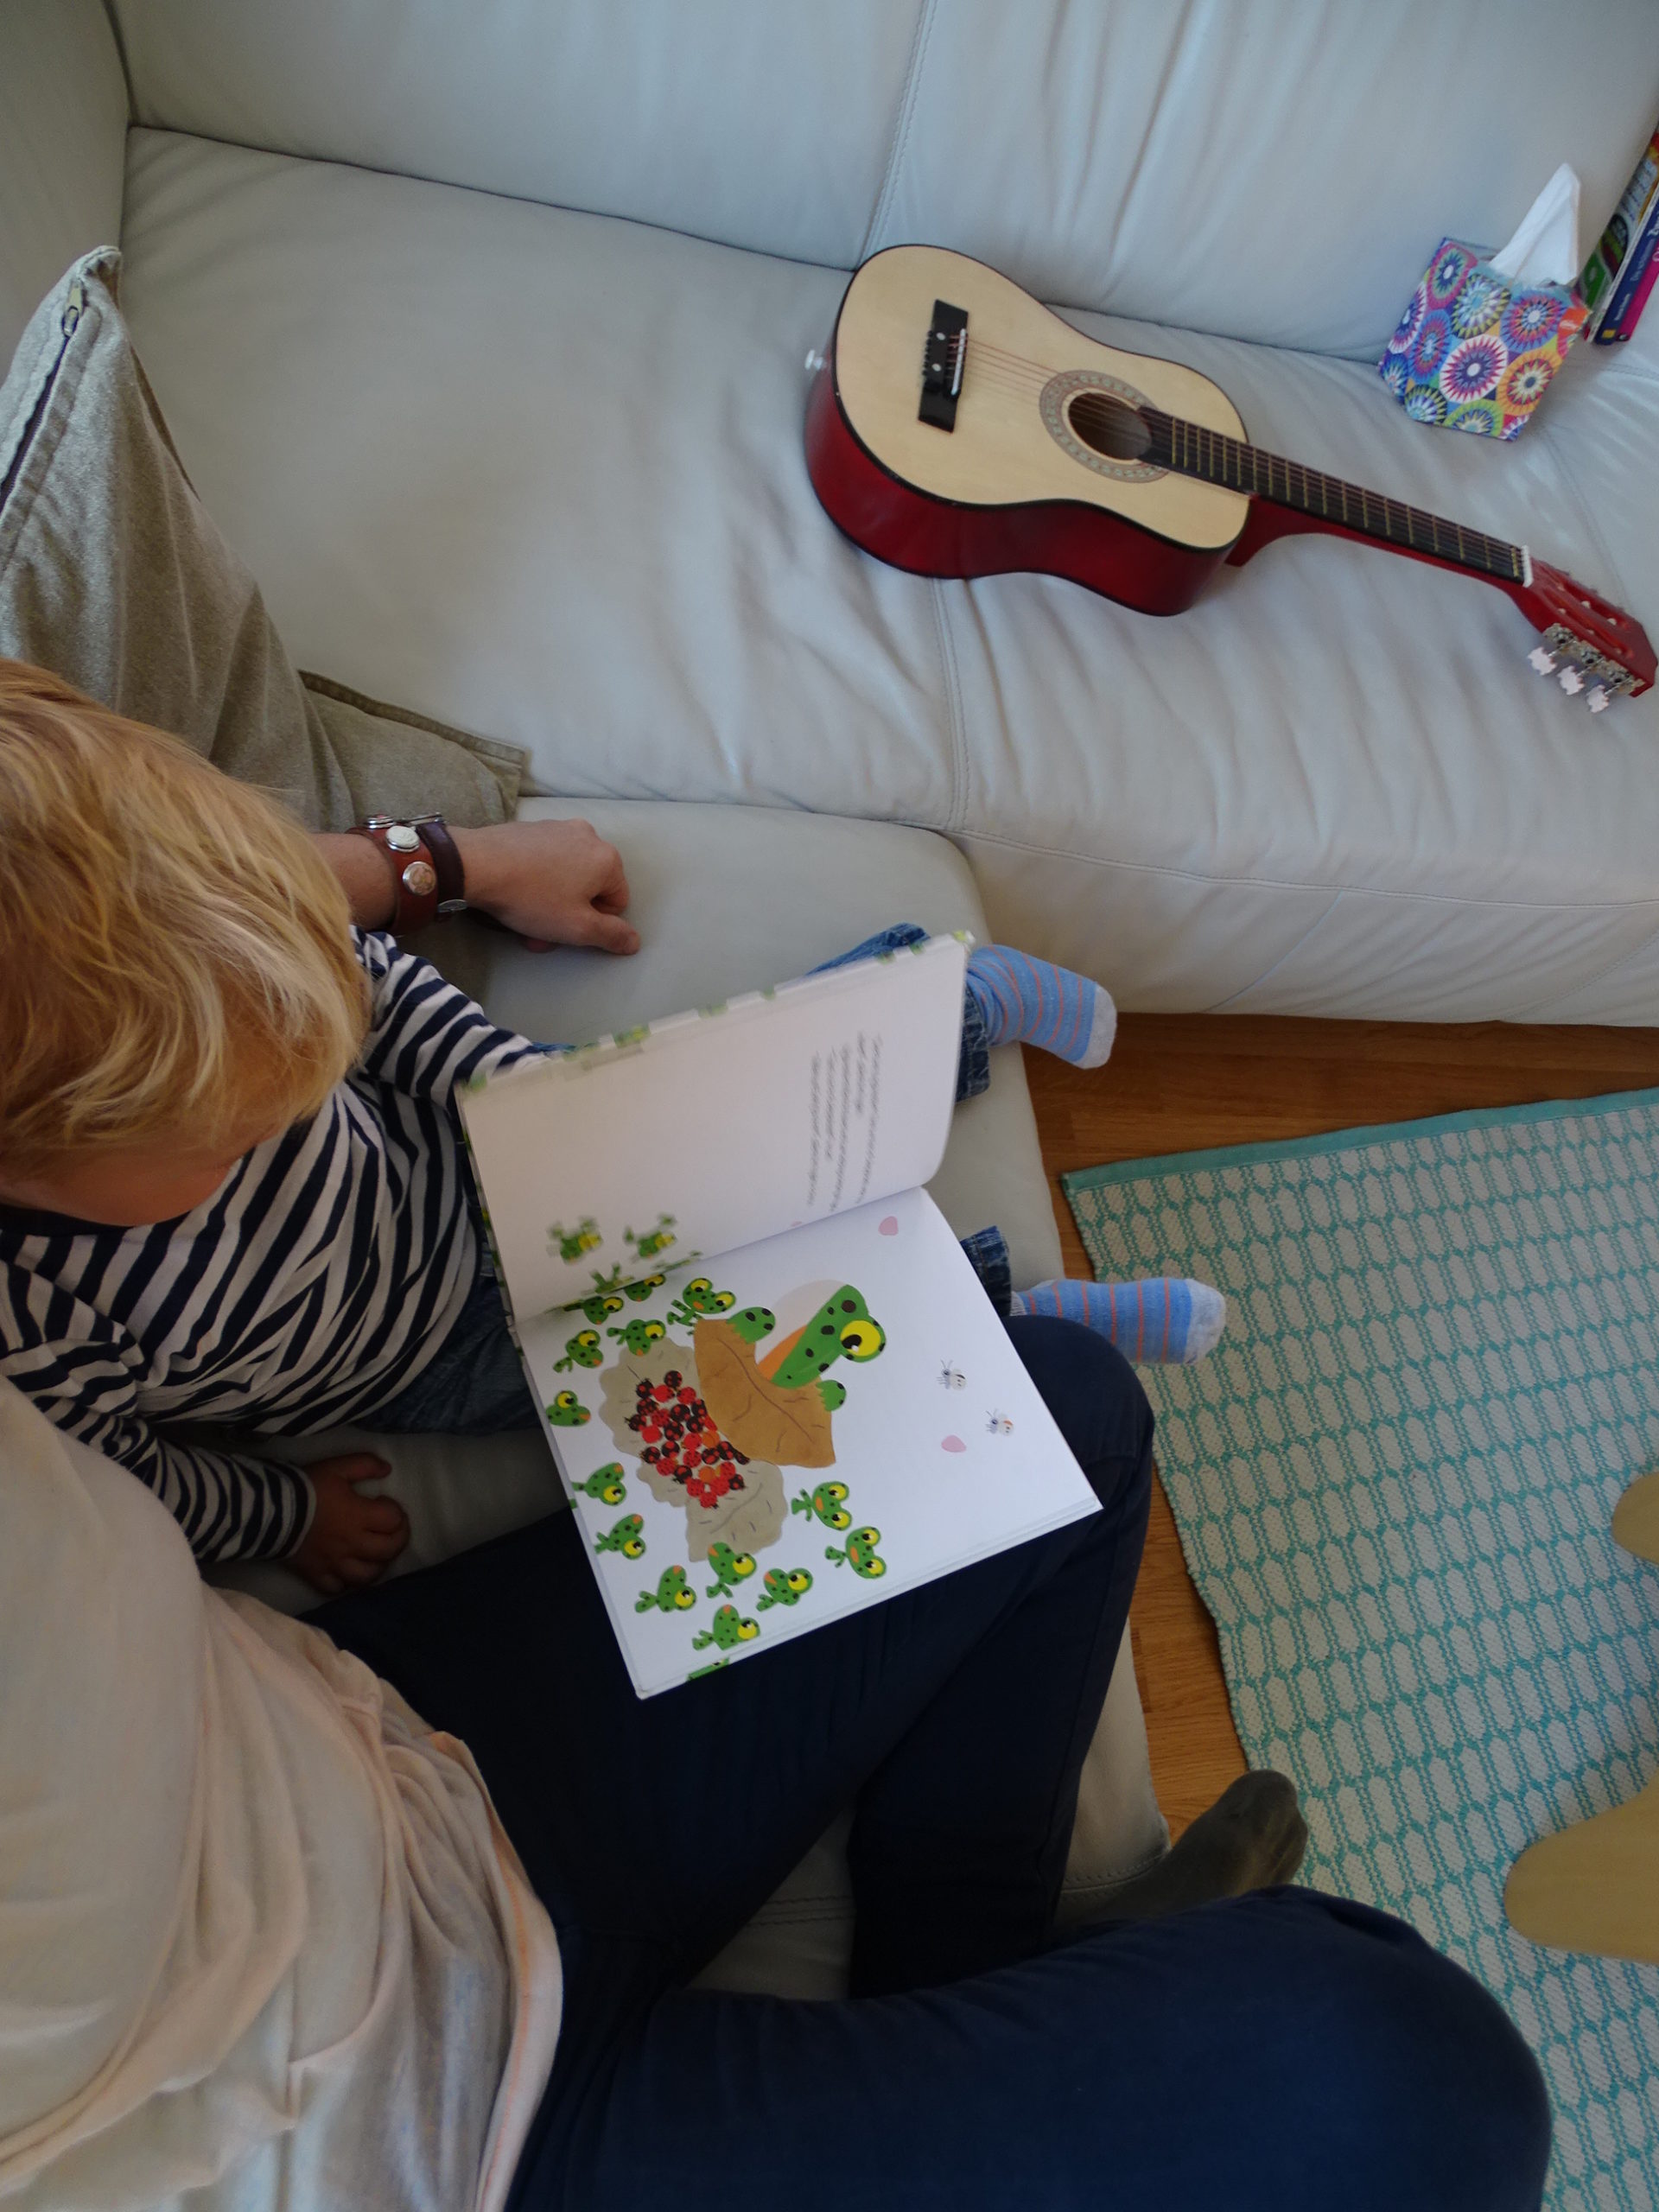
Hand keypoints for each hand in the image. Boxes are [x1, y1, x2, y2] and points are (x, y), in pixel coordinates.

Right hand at [289, 1453, 408, 1595]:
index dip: (396, 1510)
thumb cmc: (307, 1488)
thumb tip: (387, 1469)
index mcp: (360, 1517)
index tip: (384, 1502)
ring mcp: (335, 1564)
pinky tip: (347, 1573)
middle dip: (398, 1539)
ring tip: (375, 1554)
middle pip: (388, 1551)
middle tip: (392, 1529)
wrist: (269, 1510)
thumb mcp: (337, 1467)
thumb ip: (364, 1465)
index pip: (394, 1520)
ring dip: (378, 1566)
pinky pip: (337, 1589)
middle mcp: (352, 1544)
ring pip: (367, 1576)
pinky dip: (346, 1583)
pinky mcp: (316, 1575)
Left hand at [451, 819, 640, 954]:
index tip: (566, 931)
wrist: (477, 865)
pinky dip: (536, 880)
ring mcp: (559, 828)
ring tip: (525, 916)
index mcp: (607, 859)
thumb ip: (612, 936)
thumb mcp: (577, 928)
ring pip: (566, 876)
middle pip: (590, 888)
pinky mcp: (532, 828)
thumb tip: (635, 941)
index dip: (594, 924)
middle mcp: (588, 836)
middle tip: (542, 933)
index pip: (617, 903)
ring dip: (551, 901)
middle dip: (569, 914)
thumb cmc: (532, 898)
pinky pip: (545, 861)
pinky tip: (515, 892)